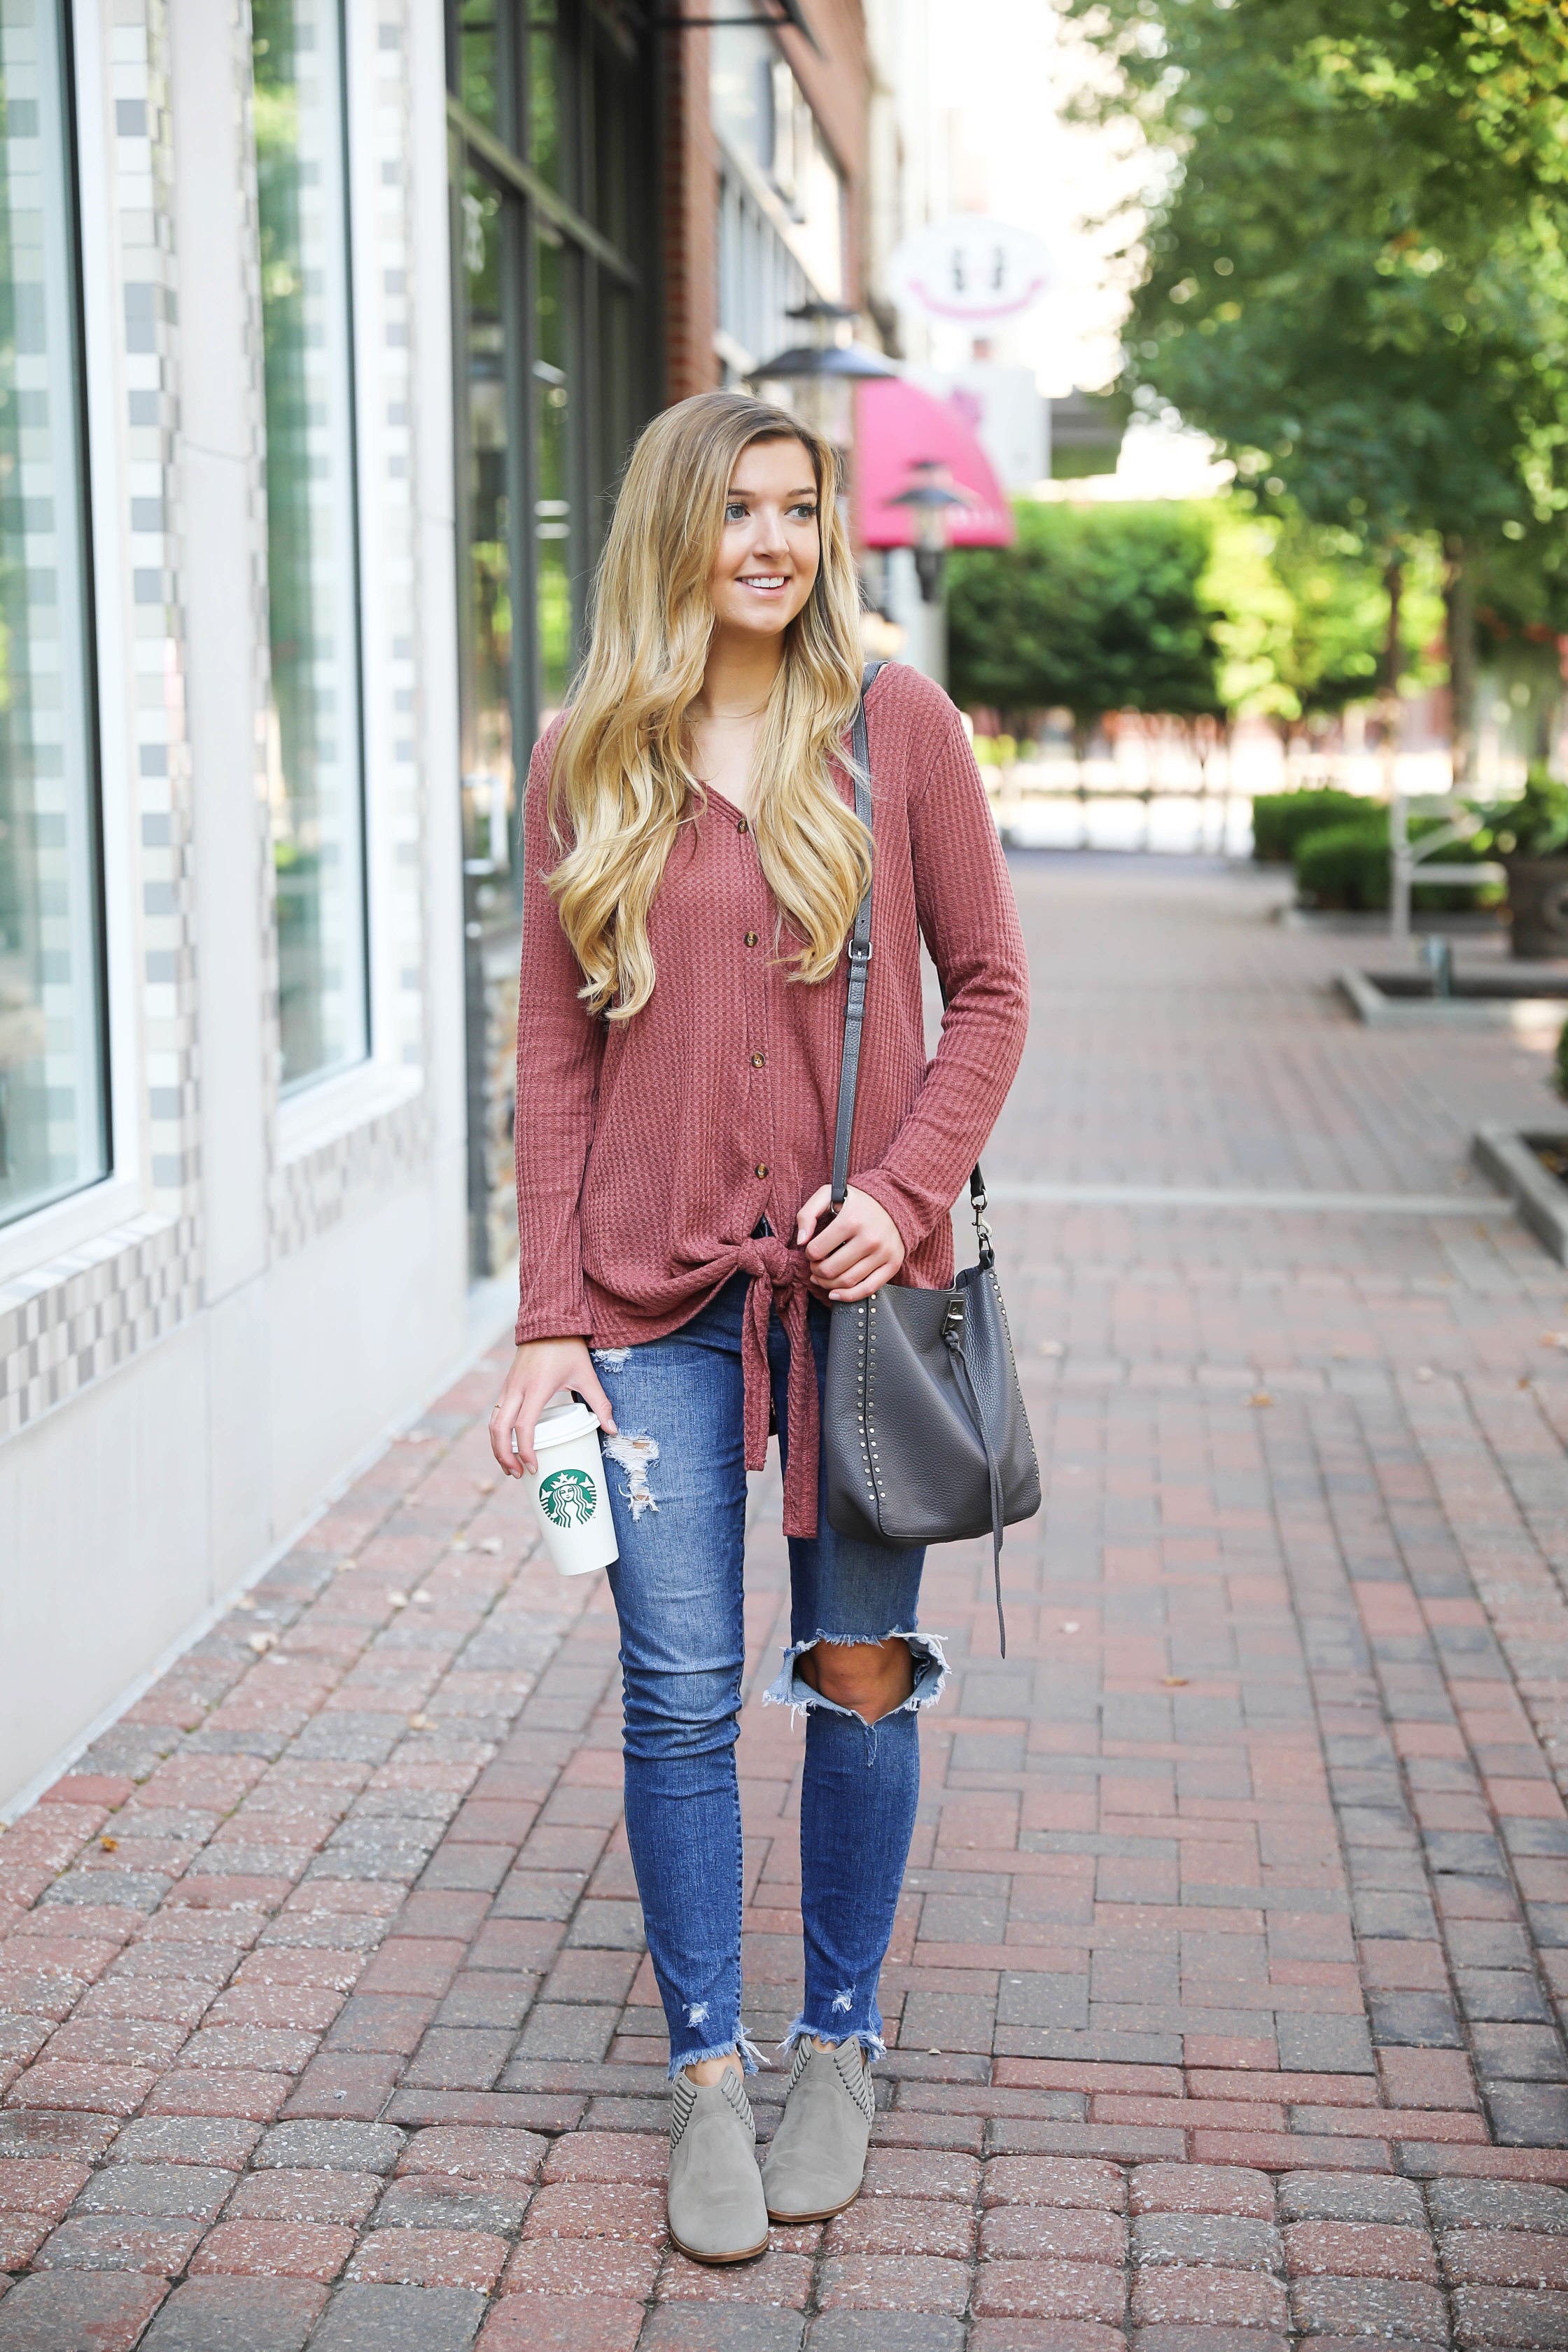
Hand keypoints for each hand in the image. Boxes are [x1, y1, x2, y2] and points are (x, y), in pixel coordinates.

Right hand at [489, 1338, 615, 1477]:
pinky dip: (498, 1433)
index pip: (524, 1426)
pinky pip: (496, 1413)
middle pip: (499, 1429)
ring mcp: (508, 1386)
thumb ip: (599, 1403)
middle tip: (517, 1474)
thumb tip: (613, 1429)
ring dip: (497, 1446)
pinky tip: (507, 1445)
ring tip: (510, 1466)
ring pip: (493, 1422)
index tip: (533, 1467)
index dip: (526, 1450)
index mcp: (536, 1388)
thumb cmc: (568, 1348)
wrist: (549, 1322)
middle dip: (505, 1455)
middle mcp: (517, 1389)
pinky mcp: (507, 1385)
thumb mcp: (586, 1375)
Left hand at [795, 1184, 905, 1302]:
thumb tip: (801, 1241)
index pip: (817, 1250)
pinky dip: (848, 1296)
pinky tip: (835, 1293)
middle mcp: (870, 1238)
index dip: (808, 1254)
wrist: (893, 1202)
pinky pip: (868, 1289)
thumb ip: (807, 1214)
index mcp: (851, 1220)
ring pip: (847, 1282)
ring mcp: (883, 1253)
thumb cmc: (855, 1202)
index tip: (811, 1251)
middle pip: (831, 1269)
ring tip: (823, 1277)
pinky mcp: (893, 1264)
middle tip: (816, 1265)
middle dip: (816, 1271)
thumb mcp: (827, 1195)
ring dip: (828, 1284)